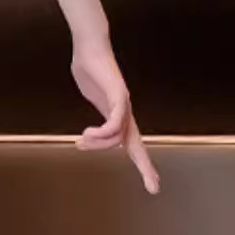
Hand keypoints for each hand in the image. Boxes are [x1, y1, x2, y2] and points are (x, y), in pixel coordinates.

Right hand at [69, 33, 160, 193]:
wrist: (90, 46)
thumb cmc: (89, 68)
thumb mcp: (92, 99)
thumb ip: (95, 117)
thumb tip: (90, 138)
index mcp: (119, 115)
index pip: (132, 144)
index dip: (140, 163)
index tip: (150, 182)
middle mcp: (126, 113)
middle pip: (137, 145)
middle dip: (145, 167)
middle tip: (153, 187)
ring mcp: (124, 104)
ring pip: (116, 137)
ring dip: (97, 143)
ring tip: (81, 140)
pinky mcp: (119, 95)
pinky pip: (114, 122)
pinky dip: (102, 132)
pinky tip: (88, 134)